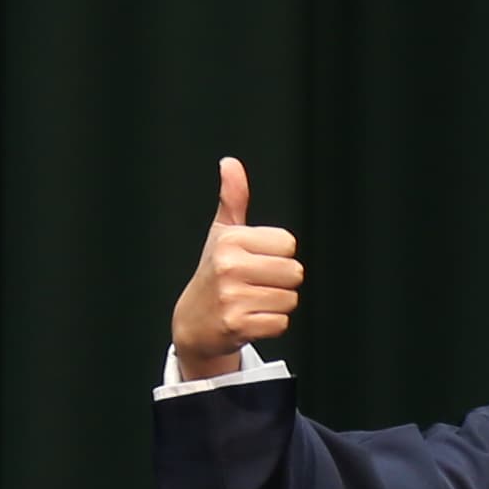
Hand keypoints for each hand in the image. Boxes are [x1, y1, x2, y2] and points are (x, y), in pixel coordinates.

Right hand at [172, 155, 302, 378]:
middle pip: (294, 272)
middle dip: (282, 282)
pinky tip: (251, 319)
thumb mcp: (221, 234)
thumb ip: (233, 199)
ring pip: (290, 299)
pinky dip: (271, 325)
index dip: (278, 255)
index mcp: (230, 240)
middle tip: (256, 285)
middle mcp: (229, 266)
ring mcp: (231, 297)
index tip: (256, 262)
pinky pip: (281, 323)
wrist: (193, 323)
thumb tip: (230, 163)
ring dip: (277, 305)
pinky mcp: (237, 325)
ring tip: (253, 302)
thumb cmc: (213, 274)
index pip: (288, 243)